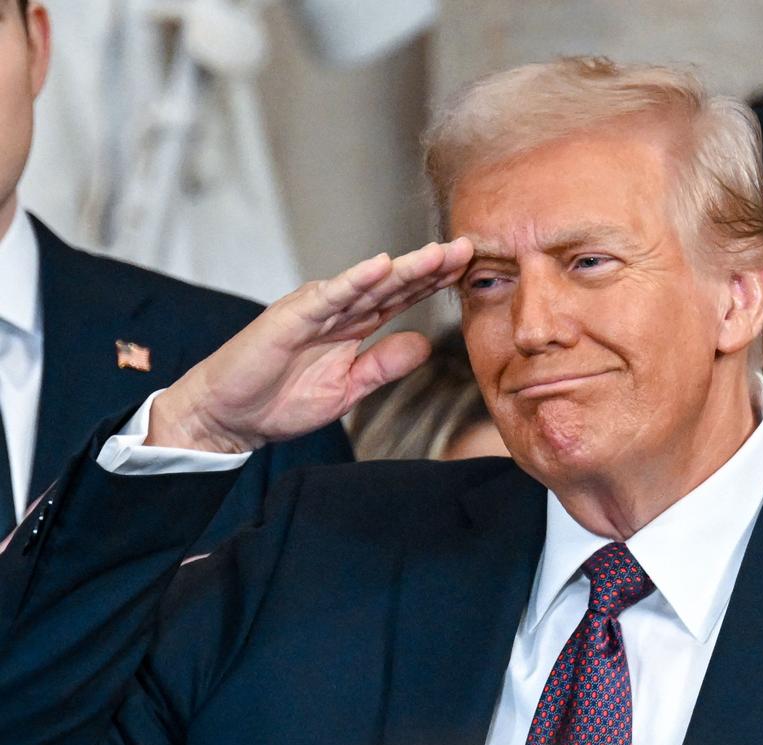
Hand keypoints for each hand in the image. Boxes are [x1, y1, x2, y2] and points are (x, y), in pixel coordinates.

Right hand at [145, 238, 473, 452]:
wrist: (230, 416)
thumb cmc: (281, 400)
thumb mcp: (348, 388)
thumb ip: (384, 365)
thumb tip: (426, 344)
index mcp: (354, 325)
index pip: (402, 297)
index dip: (434, 283)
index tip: (470, 270)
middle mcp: (338, 310)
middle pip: (392, 283)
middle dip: (430, 266)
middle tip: (468, 248)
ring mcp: (315, 309)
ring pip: (366, 284)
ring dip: (403, 267)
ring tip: (437, 253)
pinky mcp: (290, 316)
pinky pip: (328, 296)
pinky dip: (353, 280)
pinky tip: (379, 266)